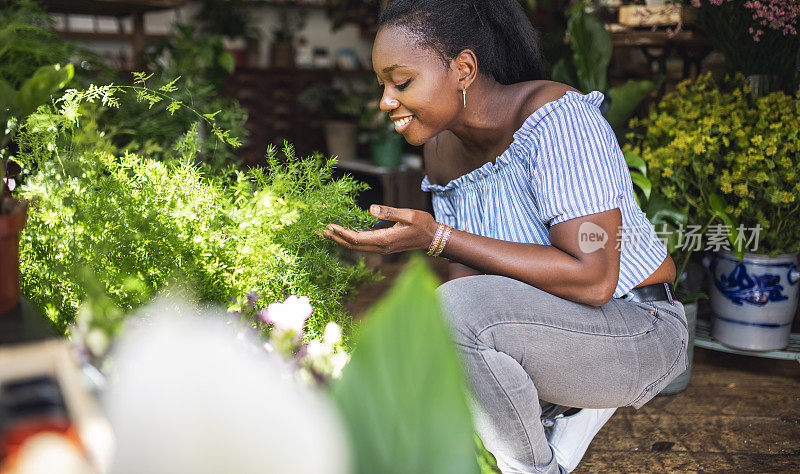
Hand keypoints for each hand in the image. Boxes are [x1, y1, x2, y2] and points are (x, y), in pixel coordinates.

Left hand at [321, 205, 437, 254]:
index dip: (343, 233)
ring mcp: (382, 249)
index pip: (358, 239)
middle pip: (353, 245)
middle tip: (320, 231)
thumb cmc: (423, 224)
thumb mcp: (409, 215)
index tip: (330, 226)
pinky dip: (351, 240)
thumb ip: (390, 212)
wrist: (433, 238)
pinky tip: (344, 235)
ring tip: (327, 234)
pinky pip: (363, 245)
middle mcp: (381, 247)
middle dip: (336, 239)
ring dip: (341, 240)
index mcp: (385, 240)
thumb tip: (370, 208)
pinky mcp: (383, 246)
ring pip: (357, 247)